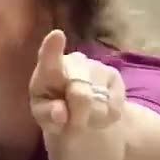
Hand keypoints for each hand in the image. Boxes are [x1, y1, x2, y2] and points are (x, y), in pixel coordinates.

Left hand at [29, 30, 127, 159]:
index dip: (53, 48)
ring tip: (84, 116)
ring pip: (98, 105)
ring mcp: (95, 66)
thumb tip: (60, 112)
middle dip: (77, 116)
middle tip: (71, 123)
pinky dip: (105, 119)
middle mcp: (72, 62)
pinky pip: (113, 108)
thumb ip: (49, 115)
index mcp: (47, 71)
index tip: (57, 35)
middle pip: (80, 95)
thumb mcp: (46, 118)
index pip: (49, 58)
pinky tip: (98, 112)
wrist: (82, 114)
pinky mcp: (114, 76)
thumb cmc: (55, 112)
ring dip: (91, 119)